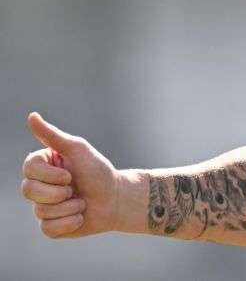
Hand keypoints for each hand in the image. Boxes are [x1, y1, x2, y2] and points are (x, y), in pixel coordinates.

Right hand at [21, 113, 121, 237]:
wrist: (117, 198)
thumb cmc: (98, 171)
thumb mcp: (78, 150)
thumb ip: (53, 135)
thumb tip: (31, 116)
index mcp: (42, 167)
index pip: (29, 169)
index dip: (51, 174)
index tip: (70, 173)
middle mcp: (39, 186)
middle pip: (29, 191)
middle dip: (58, 191)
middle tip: (75, 188)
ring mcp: (42, 207)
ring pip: (41, 210)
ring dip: (69, 206)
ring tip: (82, 201)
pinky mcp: (50, 226)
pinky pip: (48, 228)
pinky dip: (69, 222)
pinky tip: (80, 216)